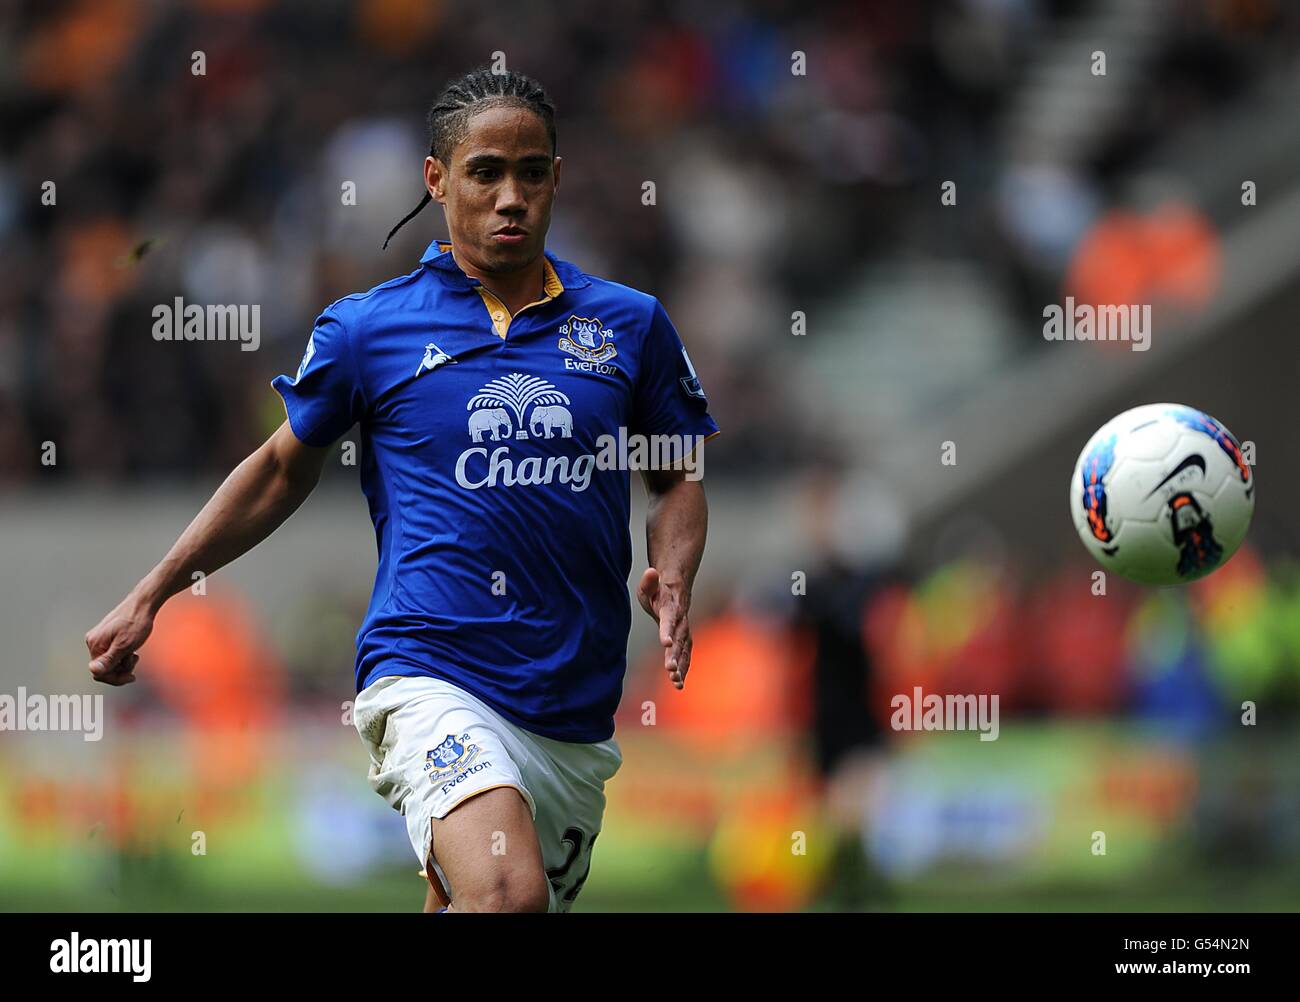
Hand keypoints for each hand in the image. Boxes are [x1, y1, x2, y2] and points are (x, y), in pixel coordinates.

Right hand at [85, 593, 153, 685]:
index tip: (131, 677)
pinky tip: (133, 650)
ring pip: (110, 661)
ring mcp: (100, 639)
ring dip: (124, 662)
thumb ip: (109, 659)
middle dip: (121, 669)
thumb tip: (93, 671)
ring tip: (135, 653)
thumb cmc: (136, 622)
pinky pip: (113, 653)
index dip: (115, 678)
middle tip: (135, 661)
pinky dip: (124, 655)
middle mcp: (94, 642)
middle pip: (104, 668)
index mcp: (95, 644)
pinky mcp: (108, 636)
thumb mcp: (125, 645)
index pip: (99, 673)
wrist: (143, 604)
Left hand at [636, 567, 691, 689]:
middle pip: (679, 639)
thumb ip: (649, 581)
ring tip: (676, 682)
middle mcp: (681, 621)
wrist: (676, 589)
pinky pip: (686, 654)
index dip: (668, 630)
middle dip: (675, 655)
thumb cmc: (658, 590)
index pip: (669, 619)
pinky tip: (678, 683)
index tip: (666, 643)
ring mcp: (684, 630)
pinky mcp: (685, 639)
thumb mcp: (649, 583)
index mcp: (670, 607)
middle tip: (671, 669)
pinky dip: (683, 668)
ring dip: (681, 665)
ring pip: (684, 649)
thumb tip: (651, 571)